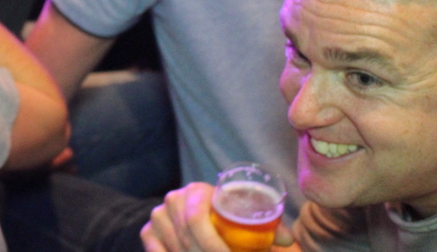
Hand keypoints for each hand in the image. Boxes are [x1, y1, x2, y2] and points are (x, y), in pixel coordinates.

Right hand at [140, 182, 294, 251]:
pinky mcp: (148, 232)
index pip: (197, 220)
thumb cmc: (227, 216)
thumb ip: (268, 227)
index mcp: (197, 191)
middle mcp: (173, 200)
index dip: (213, 246)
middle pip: (187, 239)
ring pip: (176, 248)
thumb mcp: (246, 216)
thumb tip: (288, 240)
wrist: (195, 210)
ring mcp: (158, 216)